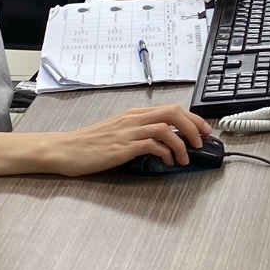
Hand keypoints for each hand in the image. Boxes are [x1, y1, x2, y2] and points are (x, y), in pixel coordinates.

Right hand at [49, 104, 212, 175]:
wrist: (65, 149)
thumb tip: (165, 140)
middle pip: (173, 112)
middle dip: (193, 126)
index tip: (204, 130)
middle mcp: (133, 119)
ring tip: (185, 157)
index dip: (193, 118)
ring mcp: (127, 132)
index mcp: (134, 114)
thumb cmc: (90, 143)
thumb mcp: (119, 131)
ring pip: (165, 128)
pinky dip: (165, 153)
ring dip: (181, 143)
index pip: (171, 108)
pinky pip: (151, 145)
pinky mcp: (121, 147)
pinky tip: (167, 162)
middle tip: (202, 141)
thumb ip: (140, 132)